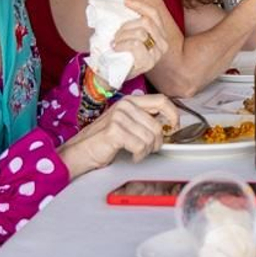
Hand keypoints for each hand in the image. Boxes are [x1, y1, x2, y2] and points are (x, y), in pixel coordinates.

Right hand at [58, 94, 179, 177]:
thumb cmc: (102, 140)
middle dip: (157, 142)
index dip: (173, 114)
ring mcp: (119, 116)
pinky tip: (131, 155)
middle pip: (158, 125)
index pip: (162, 101)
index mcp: (130, 101)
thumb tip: (168, 123)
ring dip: (146, 151)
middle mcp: (125, 105)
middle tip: (148, 149)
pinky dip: (138, 155)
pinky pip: (140, 146)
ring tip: (135, 152)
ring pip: (150, 137)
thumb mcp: (126, 124)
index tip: (175, 126)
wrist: (80, 152)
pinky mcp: (115, 131)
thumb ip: (144, 119)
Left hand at [110, 0, 171, 77]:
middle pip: (146, 21)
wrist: (112, 73)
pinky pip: (135, 44)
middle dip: (127, 25)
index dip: (139, 4)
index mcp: (160, 34)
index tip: (125, 1)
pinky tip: (117, 49)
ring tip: (115, 43)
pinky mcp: (148, 63)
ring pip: (140, 33)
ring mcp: (157, 55)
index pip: (153, 13)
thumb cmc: (121, 50)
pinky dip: (122, 44)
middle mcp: (163, 44)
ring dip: (122, 36)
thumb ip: (135, 11)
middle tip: (116, 33)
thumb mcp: (128, 28)